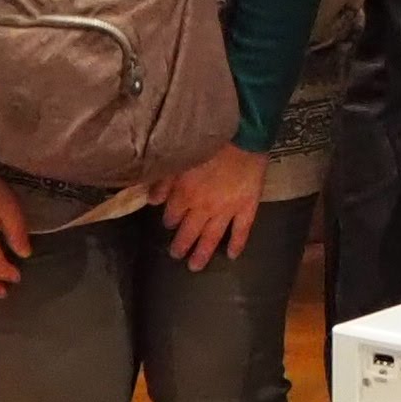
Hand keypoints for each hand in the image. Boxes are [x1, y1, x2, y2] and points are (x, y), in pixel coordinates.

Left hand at [157, 141, 268, 268]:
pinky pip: (242, 231)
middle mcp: (203, 208)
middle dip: (181, 246)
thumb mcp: (180, 159)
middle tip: (176, 255)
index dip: (169, 221)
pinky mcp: (247, 207)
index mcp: (184, 195)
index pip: (172, 216)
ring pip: (212, 237)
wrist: (242, 134)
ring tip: (195, 266)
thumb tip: (153, 201)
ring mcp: (227, 211)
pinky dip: (237, 244)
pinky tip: (232, 255)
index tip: (168, 224)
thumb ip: (164, 181)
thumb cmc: (208, 143)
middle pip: (189, 232)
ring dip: (202, 253)